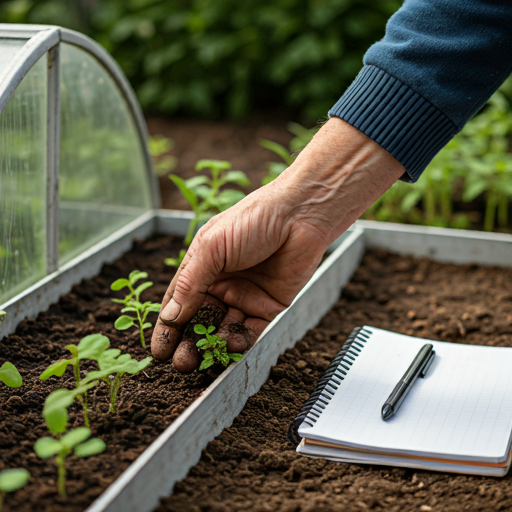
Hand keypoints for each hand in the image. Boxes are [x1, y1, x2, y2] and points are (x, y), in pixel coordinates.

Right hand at [151, 118, 404, 369]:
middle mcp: (221, 284)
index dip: (167, 328)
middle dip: (189, 343)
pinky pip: (250, 330)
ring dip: (212, 346)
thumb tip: (169, 317)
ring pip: (222, 329)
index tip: (158, 352)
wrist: (300, 216)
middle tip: (181, 364)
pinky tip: (230, 345)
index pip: (177, 303)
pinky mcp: (268, 306)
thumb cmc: (252, 221)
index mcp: (201, 267)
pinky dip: (239, 341)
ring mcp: (244, 296)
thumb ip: (190, 284)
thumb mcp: (212, 248)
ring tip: (203, 359)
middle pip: (199, 321)